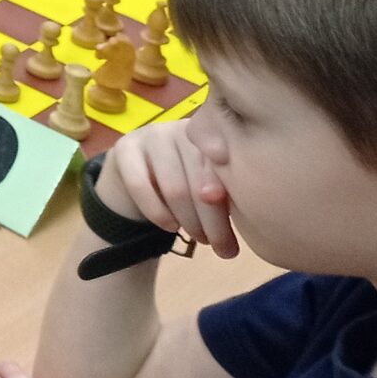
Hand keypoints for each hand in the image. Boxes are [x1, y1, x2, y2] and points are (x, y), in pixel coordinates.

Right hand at [98, 117, 237, 257]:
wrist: (136, 175)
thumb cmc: (187, 182)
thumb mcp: (212, 186)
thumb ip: (227, 196)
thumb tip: (251, 219)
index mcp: (214, 134)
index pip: (224, 170)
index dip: (228, 204)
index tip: (234, 238)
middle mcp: (183, 128)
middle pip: (200, 182)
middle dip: (213, 223)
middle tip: (221, 249)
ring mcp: (151, 135)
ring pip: (174, 188)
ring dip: (189, 222)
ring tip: (200, 239)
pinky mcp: (125, 147)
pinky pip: (140, 186)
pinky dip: (157, 213)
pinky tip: (170, 227)